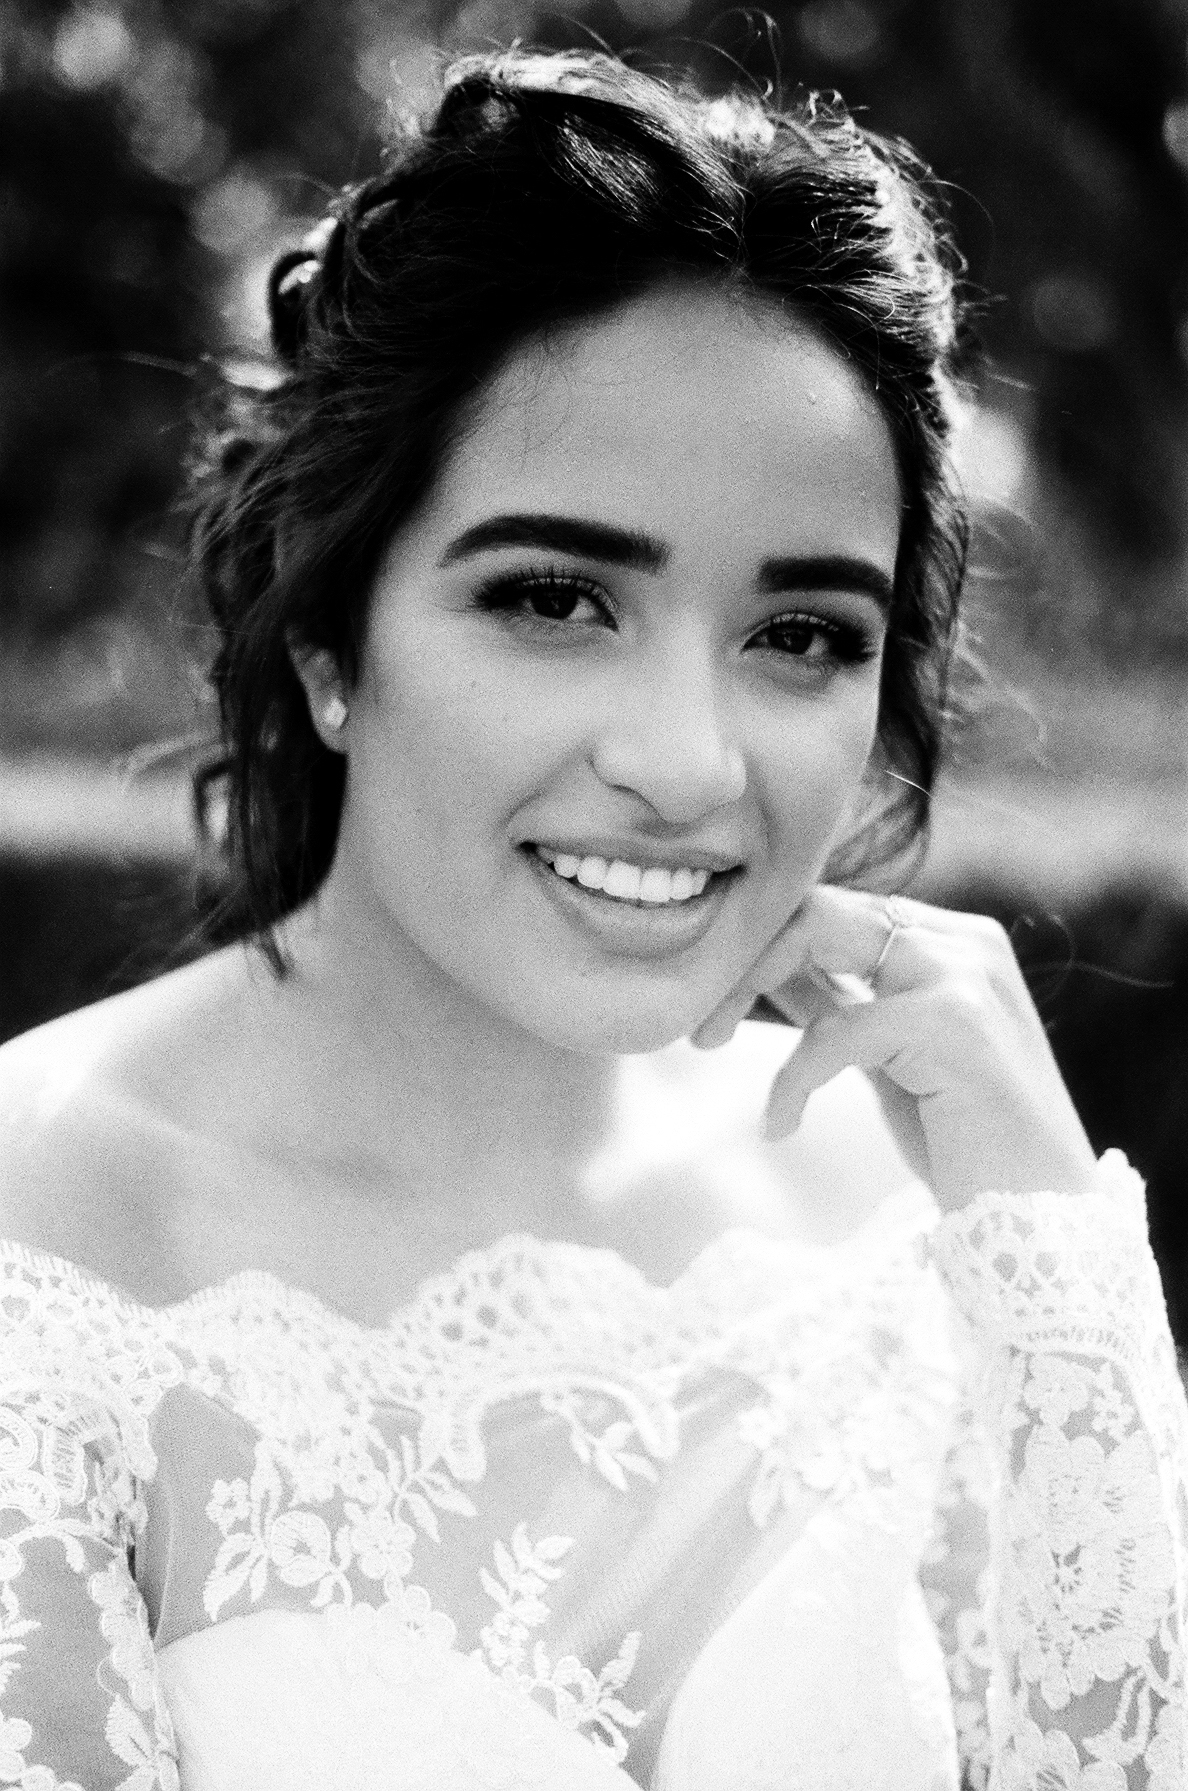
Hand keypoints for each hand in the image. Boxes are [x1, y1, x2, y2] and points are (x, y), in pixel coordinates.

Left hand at [691, 886, 1097, 1212]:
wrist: (1039, 1222)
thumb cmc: (963, 1142)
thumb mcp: (884, 1056)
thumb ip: (837, 1000)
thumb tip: (766, 966)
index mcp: (951, 938)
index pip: (833, 905)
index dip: (762, 940)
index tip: (713, 995)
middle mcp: (962, 939)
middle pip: (818, 903)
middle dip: (743, 950)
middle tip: (700, 1020)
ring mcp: (962, 973)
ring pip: (815, 933)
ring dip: (744, 987)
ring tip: (711, 1040)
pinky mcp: (953, 1021)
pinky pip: (833, 1031)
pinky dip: (791, 1079)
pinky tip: (781, 1123)